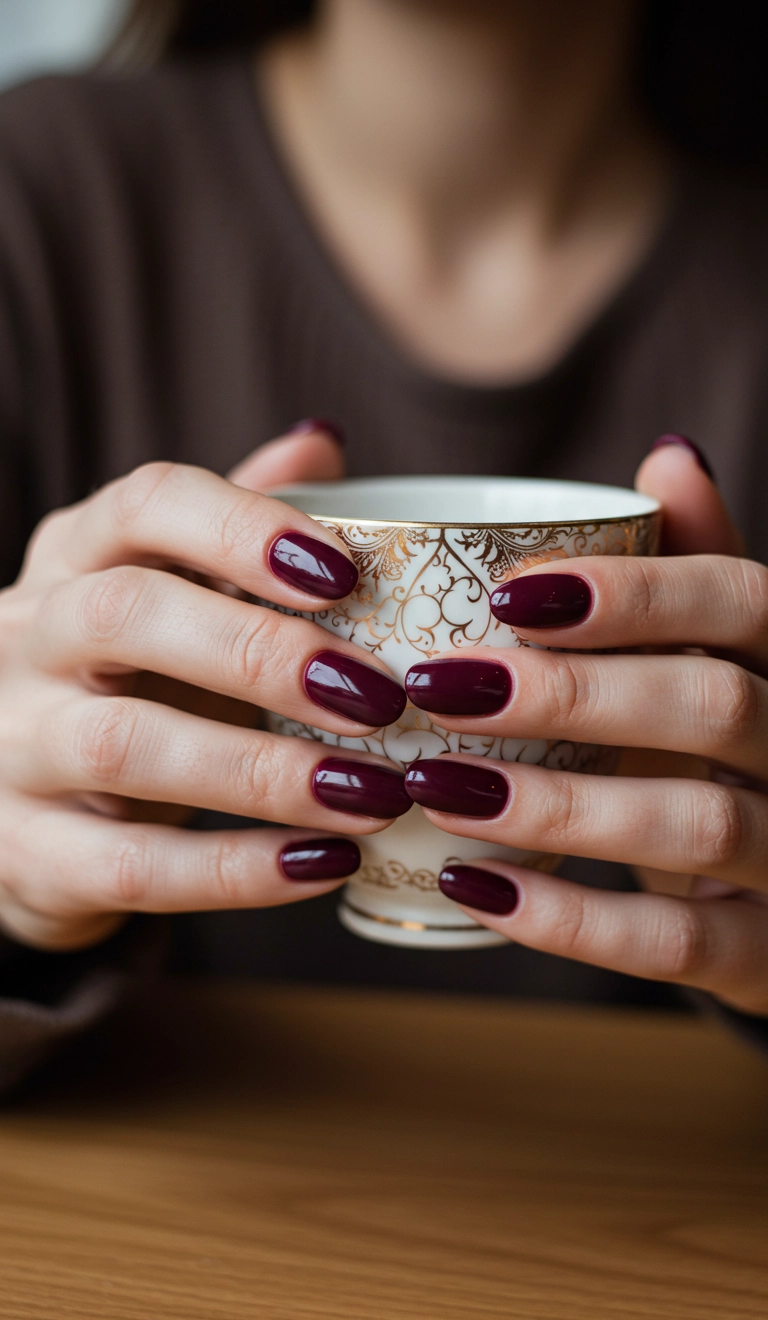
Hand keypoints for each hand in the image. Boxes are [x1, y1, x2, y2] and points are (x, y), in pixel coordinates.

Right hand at [0, 425, 409, 950]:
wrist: (7, 805)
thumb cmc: (119, 681)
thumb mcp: (164, 593)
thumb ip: (237, 526)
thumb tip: (324, 441)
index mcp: (75, 558)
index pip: (144, 505)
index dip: (244, 528)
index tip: (348, 570)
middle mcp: (26, 638)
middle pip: (126, 614)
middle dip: (259, 650)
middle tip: (379, 695)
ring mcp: (12, 747)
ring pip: (123, 744)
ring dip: (261, 771)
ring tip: (374, 793)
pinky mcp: (26, 853)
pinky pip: (129, 866)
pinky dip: (234, 871)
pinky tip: (323, 866)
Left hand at [401, 439, 767, 1015]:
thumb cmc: (725, 768)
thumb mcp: (717, 670)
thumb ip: (695, 577)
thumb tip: (669, 453)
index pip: (745, 603)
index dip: (637, 593)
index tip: (509, 593)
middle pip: (717, 706)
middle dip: (572, 692)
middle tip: (438, 685)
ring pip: (698, 821)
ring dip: (555, 804)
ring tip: (435, 783)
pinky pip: (676, 943)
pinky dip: (569, 918)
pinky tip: (474, 887)